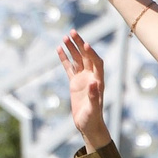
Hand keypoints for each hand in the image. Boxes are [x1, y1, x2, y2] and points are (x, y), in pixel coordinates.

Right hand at [58, 32, 110, 150]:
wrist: (88, 125)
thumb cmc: (92, 119)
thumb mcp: (93, 109)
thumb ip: (94, 96)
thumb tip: (93, 83)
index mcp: (98, 81)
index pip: (96, 62)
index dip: (91, 53)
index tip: (85, 45)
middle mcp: (91, 77)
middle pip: (86, 56)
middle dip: (80, 44)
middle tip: (72, 32)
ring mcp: (82, 79)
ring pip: (77, 59)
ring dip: (72, 48)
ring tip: (65, 36)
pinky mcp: (74, 83)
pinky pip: (69, 68)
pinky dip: (64, 58)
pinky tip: (59, 49)